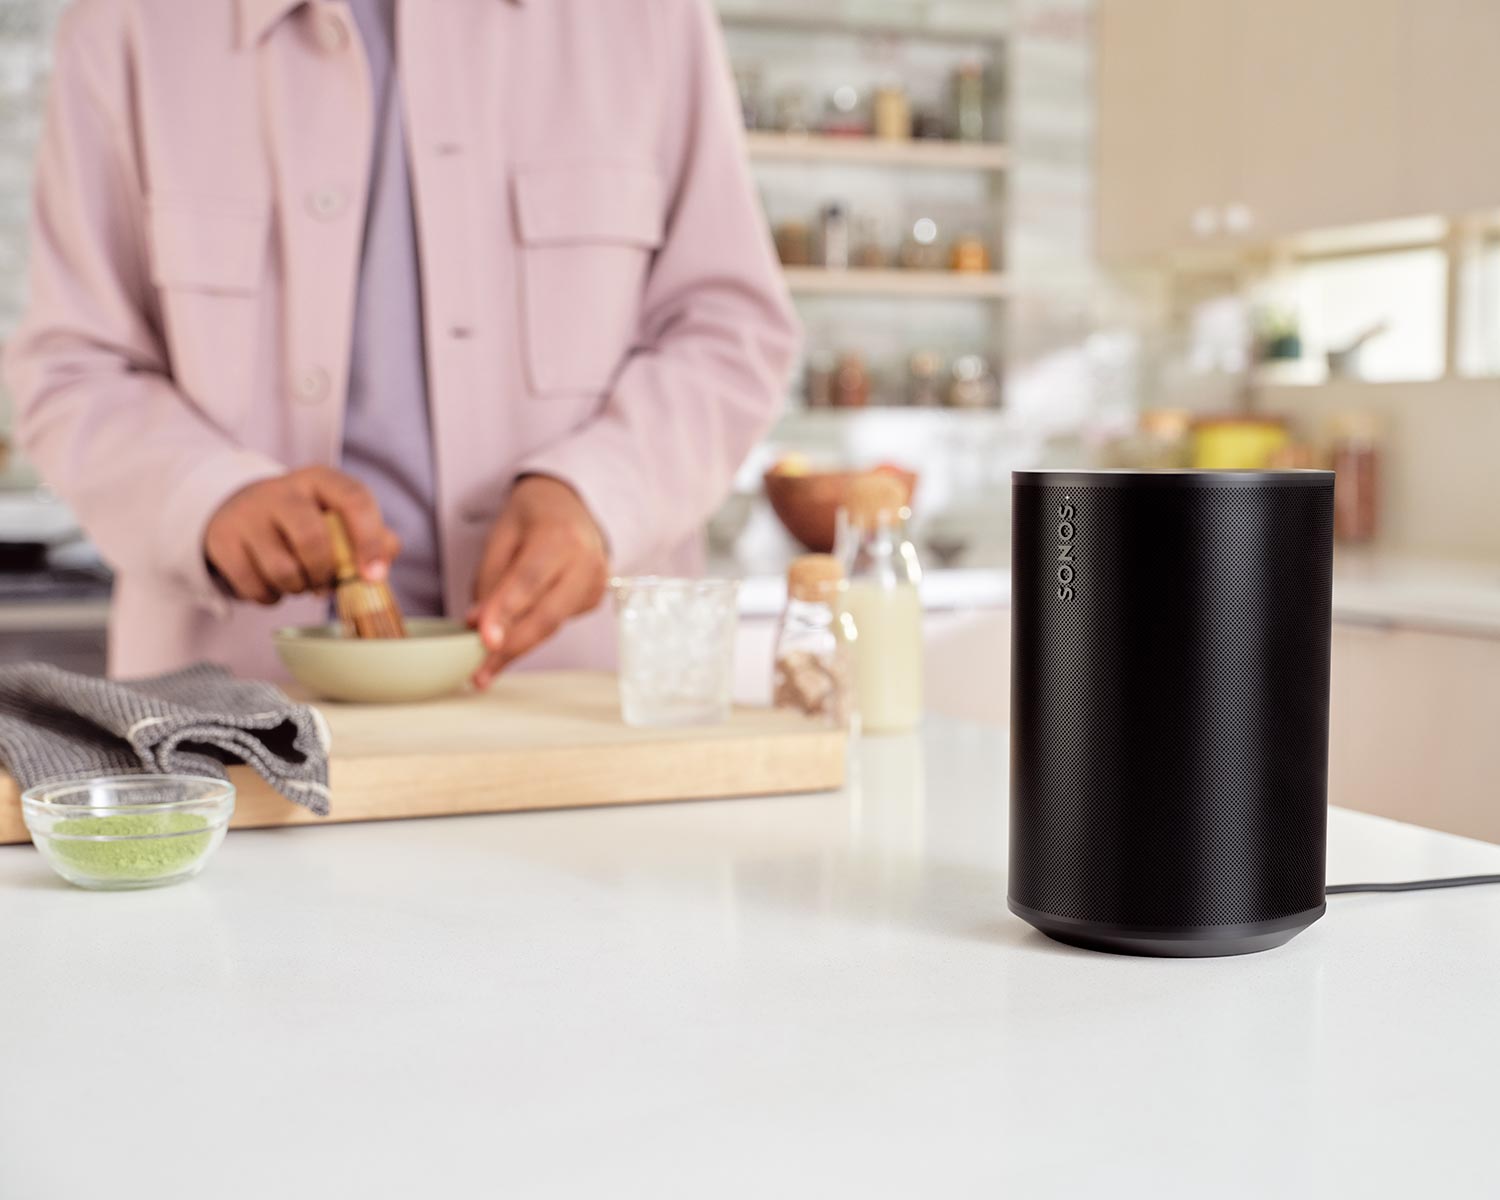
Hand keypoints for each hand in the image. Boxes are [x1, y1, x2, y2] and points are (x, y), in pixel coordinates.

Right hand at [204, 467, 399, 604]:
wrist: (238, 509)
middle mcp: (282, 490)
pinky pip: (254, 586)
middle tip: (326, 584)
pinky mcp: (223, 540)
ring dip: (298, 589)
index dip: (369, 540)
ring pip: (283, 570)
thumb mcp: (337, 516)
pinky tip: (275, 586)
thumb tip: (389, 553)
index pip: (354, 500)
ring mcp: (248, 514)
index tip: (373, 576)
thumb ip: (373, 534)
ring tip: (300, 582)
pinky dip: (271, 597)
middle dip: (325, 574)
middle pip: (312, 540)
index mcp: (321, 480)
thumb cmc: (304, 519)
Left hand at [468, 475, 608, 685]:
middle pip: (547, 614)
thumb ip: (490, 579)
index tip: (483, 640)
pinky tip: (510, 644)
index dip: (506, 612)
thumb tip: (477, 625)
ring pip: (553, 627)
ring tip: (485, 670)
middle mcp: (586, 561)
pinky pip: (558, 624)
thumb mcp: (501, 535)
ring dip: (517, 649)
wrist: (569, 505)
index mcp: (559, 535)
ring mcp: (596, 582)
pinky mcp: (594, 599)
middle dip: (511, 646)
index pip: (529, 580)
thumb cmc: (530, 518)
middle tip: (479, 672)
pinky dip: (530, 636)